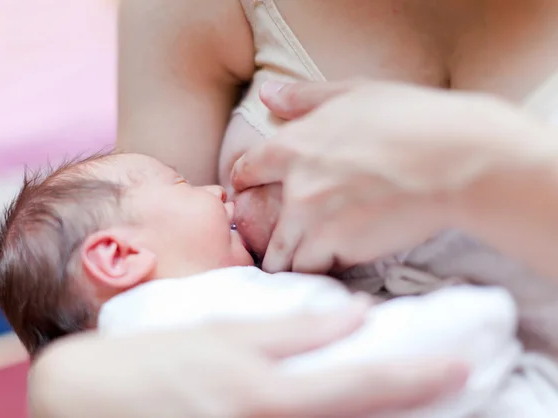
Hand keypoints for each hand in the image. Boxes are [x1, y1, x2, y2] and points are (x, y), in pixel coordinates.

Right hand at [29, 299, 466, 417]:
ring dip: (379, 413)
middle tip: (445, 379)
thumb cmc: (158, 359)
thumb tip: (354, 314)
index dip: (415, 379)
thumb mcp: (224, 333)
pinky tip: (352, 404)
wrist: (94, 402)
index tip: (458, 367)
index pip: (362, 388)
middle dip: (410, 405)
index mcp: (269, 396)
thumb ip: (292, 330)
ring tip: (404, 389)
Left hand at [232, 80, 544, 272]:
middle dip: (270, 235)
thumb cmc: (410, 119)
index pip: (247, 170)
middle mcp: (296, 189)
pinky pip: (317, 268)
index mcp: (293, 147)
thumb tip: (267, 94)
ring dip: (294, 258)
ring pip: (286, 256)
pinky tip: (336, 262)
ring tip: (307, 259)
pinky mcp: (341, 249)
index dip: (243, 183)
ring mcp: (315, 223)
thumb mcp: (354, 94)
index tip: (246, 193)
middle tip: (281, 241)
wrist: (455, 160)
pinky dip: (323, 269)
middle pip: (263, 226)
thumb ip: (305, 98)